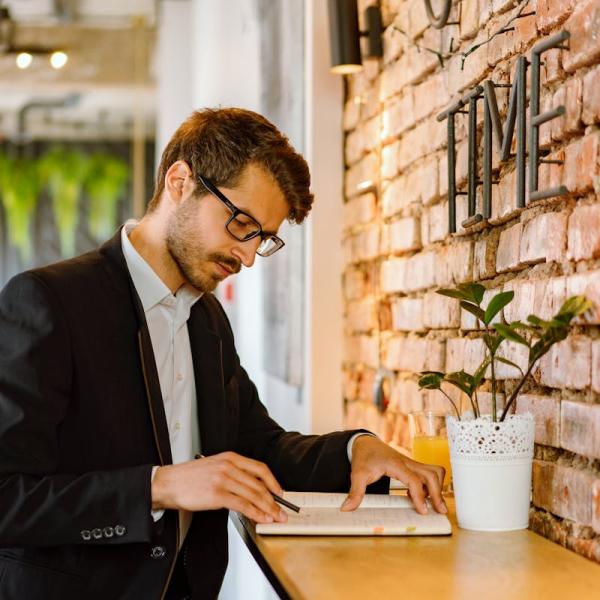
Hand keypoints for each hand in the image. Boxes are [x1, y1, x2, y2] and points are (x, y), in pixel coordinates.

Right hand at [151, 452, 287, 523]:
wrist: (168, 483)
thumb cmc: (189, 477)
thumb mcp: (214, 465)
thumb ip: (233, 473)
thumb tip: (251, 489)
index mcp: (230, 457)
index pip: (259, 468)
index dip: (273, 481)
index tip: (280, 492)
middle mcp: (229, 466)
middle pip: (259, 484)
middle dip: (273, 500)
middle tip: (282, 511)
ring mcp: (223, 479)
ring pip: (253, 495)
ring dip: (267, 509)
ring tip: (274, 518)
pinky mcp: (217, 494)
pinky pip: (242, 505)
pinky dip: (255, 513)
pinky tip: (260, 519)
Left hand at [341, 435, 447, 515]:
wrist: (365, 443)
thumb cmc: (364, 456)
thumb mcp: (357, 474)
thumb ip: (355, 492)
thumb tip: (347, 508)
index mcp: (396, 464)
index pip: (414, 480)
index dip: (420, 496)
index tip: (422, 511)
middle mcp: (407, 463)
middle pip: (431, 474)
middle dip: (438, 493)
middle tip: (440, 511)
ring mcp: (412, 464)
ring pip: (434, 471)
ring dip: (438, 487)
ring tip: (435, 504)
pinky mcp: (412, 466)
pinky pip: (429, 473)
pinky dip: (431, 484)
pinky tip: (421, 496)